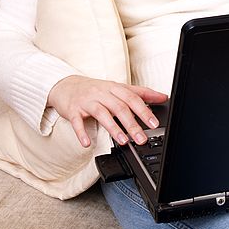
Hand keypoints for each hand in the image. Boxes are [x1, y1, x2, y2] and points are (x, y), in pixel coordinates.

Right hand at [47, 75, 167, 147]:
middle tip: (141, 138)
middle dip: (132, 123)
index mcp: (114, 88)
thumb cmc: (95, 89)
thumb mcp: (117, 88)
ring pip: (102, 113)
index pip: (133, 97)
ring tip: (123, 141)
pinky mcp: (73, 110)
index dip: (144, 110)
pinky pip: (77, 122)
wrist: (66, 85)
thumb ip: (139, 93)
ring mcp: (87, 101)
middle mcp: (102, 93)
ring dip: (113, 128)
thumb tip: (162, 97)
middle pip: (119, 107)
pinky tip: (87, 143)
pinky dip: (82, 133)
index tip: (154, 123)